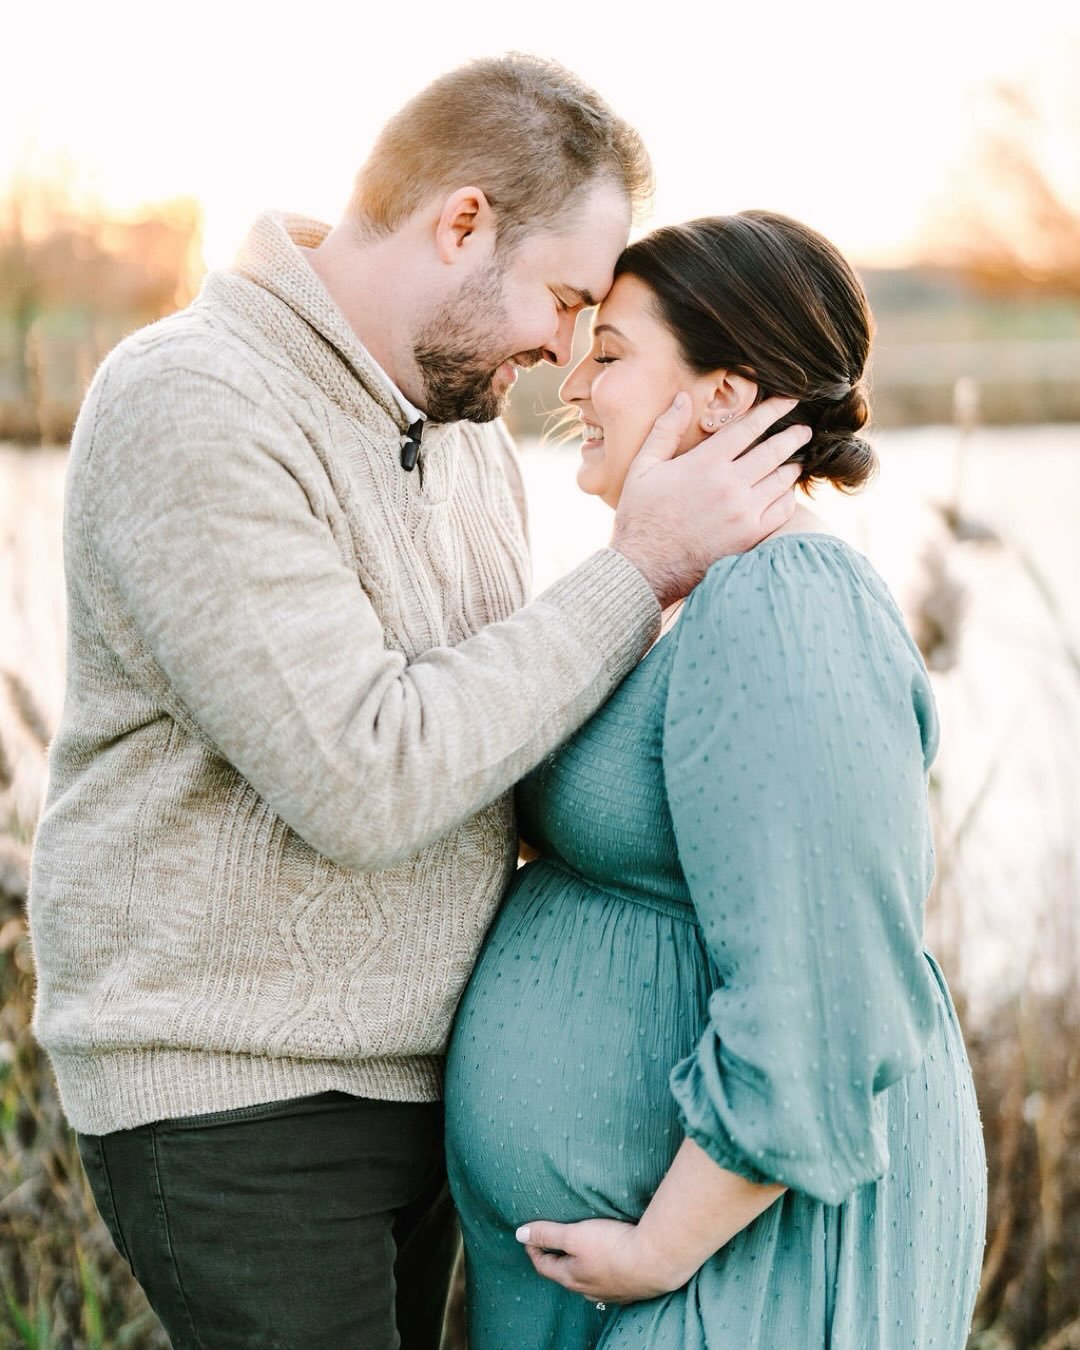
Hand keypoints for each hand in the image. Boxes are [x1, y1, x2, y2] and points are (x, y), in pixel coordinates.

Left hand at [515, 1217, 685, 1304]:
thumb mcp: (574, 1235)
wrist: (655, 1261)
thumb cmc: (612, 1246)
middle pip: (565, 1275)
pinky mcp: (630, 1289)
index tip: (529, 1236)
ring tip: (581, 1253)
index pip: (544, 1265)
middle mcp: (588, 1290)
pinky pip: (609, 1282)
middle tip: (552, 1244)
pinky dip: (603, 1272)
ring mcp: (610, 1293)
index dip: (534, 1249)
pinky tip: (610, 1265)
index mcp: (571, 1277)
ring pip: (588, 1281)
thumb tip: (520, 1234)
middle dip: (556, 1259)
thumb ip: (547, 1234)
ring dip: (581, 1267)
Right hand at [610, 394, 809, 607]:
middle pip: (775, 451)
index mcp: (705, 463)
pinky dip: (788, 497)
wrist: (645, 567)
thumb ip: (665, 430)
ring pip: (782, 480)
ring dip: (792, 466)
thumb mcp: (643, 467)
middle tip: (804, 430)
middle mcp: (730, 485)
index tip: (788, 401)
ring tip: (796, 460)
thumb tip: (683, 399)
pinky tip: (784, 492)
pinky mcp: (750, 536)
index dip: (773, 410)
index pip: (750, 427)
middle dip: (793, 436)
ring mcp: (743, 512)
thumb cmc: (641, 516)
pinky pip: (783, 510)